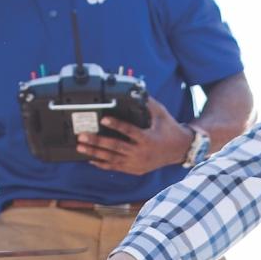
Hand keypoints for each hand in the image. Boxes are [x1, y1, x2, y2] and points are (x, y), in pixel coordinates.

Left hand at [75, 95, 192, 175]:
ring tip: (80, 147)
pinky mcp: (135, 169)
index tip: (104, 119)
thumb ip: (148, 104)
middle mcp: (141, 153)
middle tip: (82, 136)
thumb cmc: (170, 130)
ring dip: (95, 153)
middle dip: (97, 142)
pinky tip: (91, 159)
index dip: (116, 125)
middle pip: (115, 147)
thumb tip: (137, 90)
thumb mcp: (161, 114)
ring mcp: (137, 163)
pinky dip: (102, 164)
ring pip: (112, 159)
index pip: (129, 131)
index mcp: (148, 138)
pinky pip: (116, 167)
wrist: (180, 150)